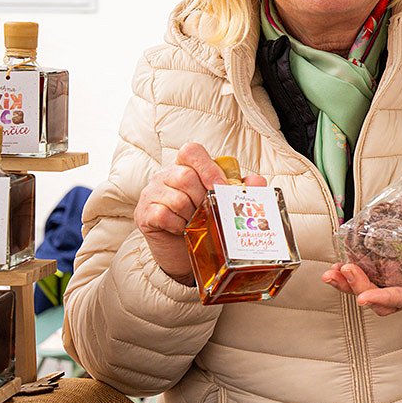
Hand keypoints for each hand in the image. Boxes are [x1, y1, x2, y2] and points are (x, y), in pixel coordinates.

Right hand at [133, 142, 266, 285]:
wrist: (183, 251)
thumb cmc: (204, 221)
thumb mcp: (224, 203)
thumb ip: (242, 190)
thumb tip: (257, 181)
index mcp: (186, 166)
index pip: (191, 151)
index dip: (208, 167)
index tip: (221, 187)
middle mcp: (165, 175)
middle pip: (185, 176)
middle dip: (203, 198)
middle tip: (208, 211)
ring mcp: (151, 193)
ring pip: (177, 198)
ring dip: (192, 215)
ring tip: (195, 222)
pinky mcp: (144, 214)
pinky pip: (163, 215)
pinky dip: (178, 225)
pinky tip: (182, 229)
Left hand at [322, 224, 401, 316]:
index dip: (382, 299)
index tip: (364, 297)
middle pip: (379, 300)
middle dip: (358, 287)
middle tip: (345, 269)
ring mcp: (394, 285)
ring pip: (368, 293)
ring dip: (347, 285)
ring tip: (331, 274)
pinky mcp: (385, 275)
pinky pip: (364, 281)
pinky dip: (348, 276)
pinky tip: (337, 267)